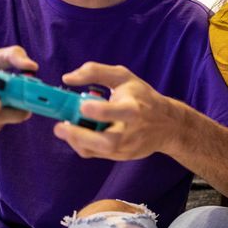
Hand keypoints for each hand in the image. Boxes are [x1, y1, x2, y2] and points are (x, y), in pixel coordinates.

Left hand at [53, 62, 181, 159]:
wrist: (167, 125)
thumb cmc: (142, 97)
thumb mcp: (123, 77)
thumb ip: (95, 72)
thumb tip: (67, 78)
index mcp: (134, 108)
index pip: (118, 112)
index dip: (99, 111)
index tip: (83, 105)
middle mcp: (131, 131)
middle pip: (107, 141)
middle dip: (81, 135)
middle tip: (60, 127)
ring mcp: (126, 147)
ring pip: (97, 151)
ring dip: (76, 140)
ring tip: (65, 129)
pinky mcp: (120, 156)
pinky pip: (95, 154)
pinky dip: (81, 144)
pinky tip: (77, 133)